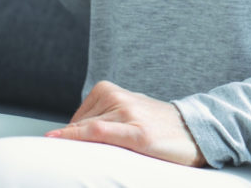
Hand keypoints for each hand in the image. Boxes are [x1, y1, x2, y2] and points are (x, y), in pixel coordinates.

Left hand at [46, 81, 205, 166]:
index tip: (56, 151)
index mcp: (110, 90)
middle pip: (80, 125)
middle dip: (70, 143)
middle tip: (69, 160)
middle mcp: (118, 98)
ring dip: (76, 146)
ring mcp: (128, 114)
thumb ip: (102, 117)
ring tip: (94, 158)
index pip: (77, 118)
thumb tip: (73, 134)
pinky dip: (76, 136)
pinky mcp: (138, 133)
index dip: (66, 138)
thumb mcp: (128, 113)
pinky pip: (98, 132)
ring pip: (86, 129)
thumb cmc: (158, 125)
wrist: (195, 130)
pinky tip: (60, 139)